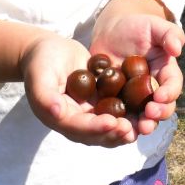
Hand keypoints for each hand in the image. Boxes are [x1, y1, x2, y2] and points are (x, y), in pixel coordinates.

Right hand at [20, 34, 136, 146]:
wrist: (48, 50)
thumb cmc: (41, 61)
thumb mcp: (40, 76)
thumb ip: (46, 97)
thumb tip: (58, 114)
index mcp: (59, 118)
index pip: (79, 128)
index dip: (96, 128)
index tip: (112, 123)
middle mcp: (75, 120)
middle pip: (97, 134)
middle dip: (114, 133)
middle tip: (132, 128)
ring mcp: (88, 112)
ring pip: (108, 127)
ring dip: (124, 129)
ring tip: (141, 125)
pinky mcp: (99, 102)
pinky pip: (115, 112)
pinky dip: (128, 114)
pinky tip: (144, 109)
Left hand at [89, 13, 184, 137]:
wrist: (110, 31)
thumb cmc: (136, 26)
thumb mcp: (153, 25)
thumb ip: (169, 33)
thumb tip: (178, 49)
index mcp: (166, 72)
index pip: (173, 85)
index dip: (169, 93)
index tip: (160, 96)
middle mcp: (154, 89)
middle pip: (161, 107)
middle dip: (158, 114)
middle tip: (148, 116)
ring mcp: (136, 98)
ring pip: (143, 117)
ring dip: (142, 125)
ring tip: (137, 129)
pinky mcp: (118, 102)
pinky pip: (122, 116)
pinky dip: (121, 124)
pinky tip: (115, 128)